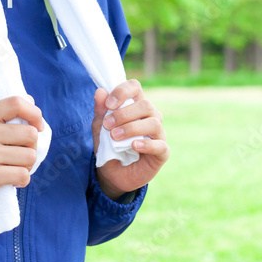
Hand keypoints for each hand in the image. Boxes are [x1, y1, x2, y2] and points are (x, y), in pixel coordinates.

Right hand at [0, 96, 44, 211]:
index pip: (16, 103)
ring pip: (30, 157)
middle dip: (32, 147)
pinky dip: (22, 180)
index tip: (37, 126)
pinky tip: (11, 180)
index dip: (34, 113)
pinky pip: (23, 175)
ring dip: (27, 166)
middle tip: (21, 155)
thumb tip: (31, 101)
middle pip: (30, 134)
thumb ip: (1, 116)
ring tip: (14, 168)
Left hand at [91, 79, 168, 198]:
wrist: (112, 174)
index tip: (108, 104)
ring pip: (154, 122)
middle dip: (123, 114)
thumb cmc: (108, 146)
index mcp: (135, 106)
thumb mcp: (99, 128)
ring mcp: (158, 135)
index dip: (123, 91)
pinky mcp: (162, 153)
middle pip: (146, 104)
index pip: (135, 87)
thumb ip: (100, 111)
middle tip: (107, 125)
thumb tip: (100, 91)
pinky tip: (133, 146)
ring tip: (115, 137)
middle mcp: (150, 117)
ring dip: (132, 128)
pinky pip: (160, 145)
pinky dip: (146, 144)